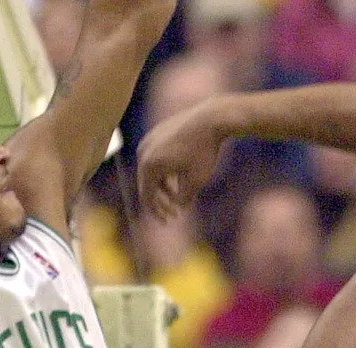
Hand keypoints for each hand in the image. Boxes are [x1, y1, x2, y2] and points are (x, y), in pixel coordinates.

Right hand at [137, 104, 224, 218]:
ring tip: (180, 195)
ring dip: (163, 187)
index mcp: (149, 166)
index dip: (157, 212)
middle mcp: (144, 152)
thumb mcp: (196, 181)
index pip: (147, 197)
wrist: (211, 118)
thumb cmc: (204, 151)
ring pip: (151, 171)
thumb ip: (184, 198)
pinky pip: (155, 158)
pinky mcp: (156, 133)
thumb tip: (178, 206)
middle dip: (161, 201)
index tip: (167, 222)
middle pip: (147, 184)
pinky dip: (164, 171)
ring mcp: (148, 140)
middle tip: (174, 214)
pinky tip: (179, 177)